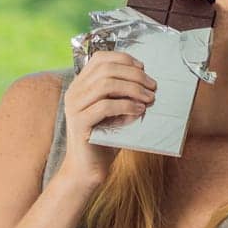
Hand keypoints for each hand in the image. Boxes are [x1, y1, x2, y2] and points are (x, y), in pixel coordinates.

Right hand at [58, 50, 157, 186]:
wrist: (88, 168)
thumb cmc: (106, 139)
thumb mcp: (116, 111)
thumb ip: (124, 93)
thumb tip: (147, 80)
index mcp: (81, 85)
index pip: (100, 58)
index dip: (124, 59)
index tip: (143, 69)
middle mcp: (74, 92)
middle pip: (106, 69)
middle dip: (134, 75)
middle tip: (152, 86)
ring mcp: (74, 107)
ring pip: (105, 85)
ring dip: (133, 89)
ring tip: (149, 98)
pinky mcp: (79, 123)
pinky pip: (105, 106)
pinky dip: (126, 106)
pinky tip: (139, 111)